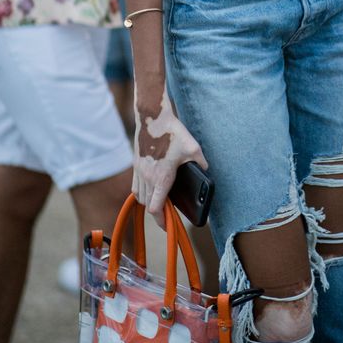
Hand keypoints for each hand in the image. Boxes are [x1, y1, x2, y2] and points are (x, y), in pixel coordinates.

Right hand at [133, 98, 207, 227]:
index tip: (169, 225)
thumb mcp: (193, 148)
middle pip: (148, 205)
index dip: (162, 221)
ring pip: (140, 197)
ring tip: (160, 204)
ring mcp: (139, 171)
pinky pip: (135, 187)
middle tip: (168, 216)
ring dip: (149, 204)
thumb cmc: (172, 132)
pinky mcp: (135, 164)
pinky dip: (142, 193)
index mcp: (161, 177)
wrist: (152, 117)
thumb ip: (201, 163)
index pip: (156, 208)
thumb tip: (207, 171)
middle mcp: (147, 177)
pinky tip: (150, 190)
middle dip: (158, 214)